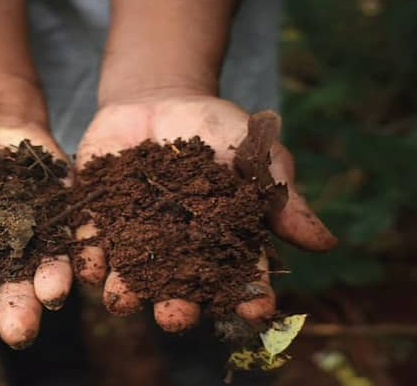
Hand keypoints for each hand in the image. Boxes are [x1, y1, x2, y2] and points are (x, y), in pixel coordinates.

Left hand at [74, 95, 336, 331]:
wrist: (160, 98)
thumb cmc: (217, 128)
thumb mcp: (256, 154)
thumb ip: (282, 197)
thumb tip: (326, 244)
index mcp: (220, 242)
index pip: (240, 275)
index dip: (250, 294)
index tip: (256, 311)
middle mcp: (178, 250)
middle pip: (180, 286)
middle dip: (178, 305)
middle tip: (176, 318)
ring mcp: (137, 236)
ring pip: (132, 272)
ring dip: (127, 291)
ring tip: (123, 301)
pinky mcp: (100, 216)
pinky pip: (93, 240)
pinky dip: (90, 255)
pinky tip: (89, 268)